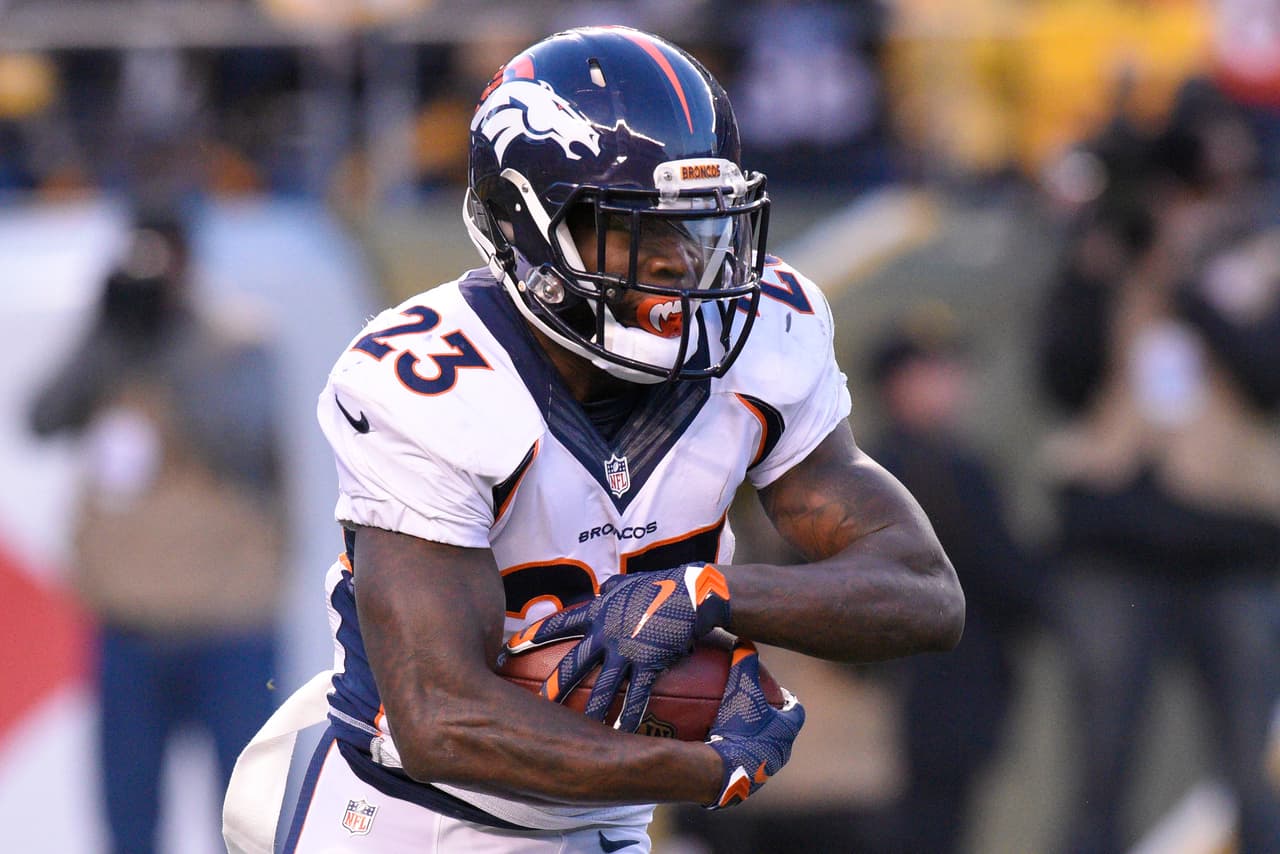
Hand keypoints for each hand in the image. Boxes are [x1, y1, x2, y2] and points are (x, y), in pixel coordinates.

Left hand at [505, 562, 730, 731]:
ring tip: (575, 734)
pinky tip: (621, 735)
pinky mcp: (649, 663)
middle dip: (553, 686)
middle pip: (573, 664)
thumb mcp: (628, 581)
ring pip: (602, 687)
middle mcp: (606, 633)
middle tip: (534, 705)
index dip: (532, 637)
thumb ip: (612, 587)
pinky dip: (628, 717)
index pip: (557, 625)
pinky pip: (636, 696)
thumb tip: (603, 586)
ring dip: (589, 712)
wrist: (693, 591)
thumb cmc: (662, 584)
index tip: (509, 648)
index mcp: (598, 612)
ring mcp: (627, 649)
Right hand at [705, 641, 803, 808]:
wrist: (722, 772)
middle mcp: (779, 755)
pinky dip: (732, 757)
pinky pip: (740, 766)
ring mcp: (761, 773)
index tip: (782, 694)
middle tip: (756, 710)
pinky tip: (714, 750)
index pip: (796, 712)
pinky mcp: (743, 785)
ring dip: (752, 743)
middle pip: (781, 734)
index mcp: (785, 732)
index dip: (790, 701)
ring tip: (734, 731)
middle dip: (771, 723)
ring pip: (761, 753)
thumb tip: (743, 639)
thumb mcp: (741, 687)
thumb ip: (744, 661)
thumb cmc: (738, 728)